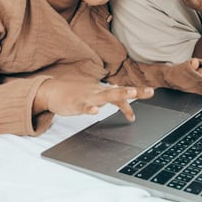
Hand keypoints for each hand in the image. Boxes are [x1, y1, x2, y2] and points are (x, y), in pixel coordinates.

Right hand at [34, 79, 154, 120]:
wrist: (51, 90)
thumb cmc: (74, 92)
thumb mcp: (94, 93)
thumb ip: (109, 96)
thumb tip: (124, 96)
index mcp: (101, 90)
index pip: (121, 93)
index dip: (136, 95)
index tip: (150, 95)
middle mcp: (97, 91)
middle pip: (118, 91)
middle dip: (134, 91)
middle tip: (149, 91)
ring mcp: (87, 96)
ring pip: (105, 95)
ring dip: (118, 94)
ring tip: (129, 93)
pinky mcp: (75, 103)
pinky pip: (84, 106)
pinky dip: (89, 109)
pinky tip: (95, 112)